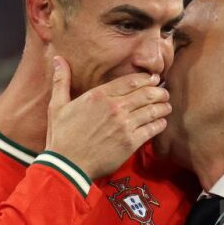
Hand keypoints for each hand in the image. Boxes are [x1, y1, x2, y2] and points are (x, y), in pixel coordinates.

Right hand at [46, 57, 170, 179]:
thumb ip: (61, 80)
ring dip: (163, 106)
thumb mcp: (57, 105)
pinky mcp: (131, 142)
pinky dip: (160, 123)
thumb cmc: (61, 136)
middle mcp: (115, 107)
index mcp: (99, 95)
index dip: (147, 78)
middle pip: (147, 93)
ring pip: (152, 110)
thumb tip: (58, 59)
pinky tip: (162, 122)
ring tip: (166, 106)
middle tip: (164, 92)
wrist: (68, 165)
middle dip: (159, 91)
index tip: (154, 79)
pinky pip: (152, 129)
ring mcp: (124, 125)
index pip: (132, 81)